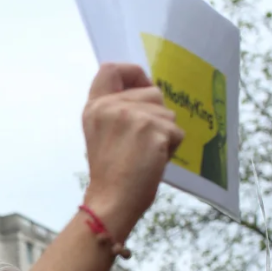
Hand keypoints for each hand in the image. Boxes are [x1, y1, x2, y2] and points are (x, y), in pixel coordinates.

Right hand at [81, 63, 184, 239]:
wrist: (112, 201)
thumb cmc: (110, 174)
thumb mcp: (102, 134)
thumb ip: (116, 111)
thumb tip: (149, 94)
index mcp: (95, 107)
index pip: (110, 70)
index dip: (132, 73)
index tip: (141, 86)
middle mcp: (111, 106)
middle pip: (152, 92)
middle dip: (156, 115)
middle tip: (141, 142)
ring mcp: (131, 116)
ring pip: (168, 113)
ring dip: (164, 133)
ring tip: (145, 154)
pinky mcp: (152, 129)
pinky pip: (176, 132)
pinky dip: (171, 148)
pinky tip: (153, 161)